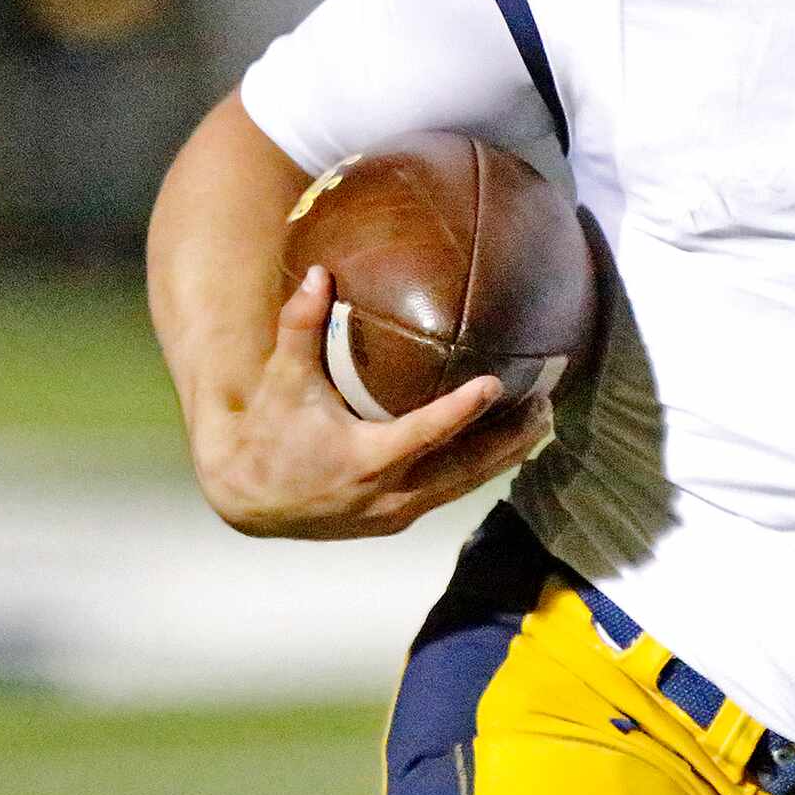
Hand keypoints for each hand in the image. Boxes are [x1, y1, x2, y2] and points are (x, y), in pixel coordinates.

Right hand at [193, 265, 550, 539]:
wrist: (249, 501)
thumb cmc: (270, 436)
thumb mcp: (282, 382)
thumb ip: (300, 328)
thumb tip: (318, 274)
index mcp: (365, 460)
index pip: (424, 434)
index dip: (461, 410)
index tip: (496, 383)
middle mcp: (388, 494)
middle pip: (466, 467)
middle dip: (510, 438)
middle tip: (546, 404)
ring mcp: (397, 514)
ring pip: (466, 485)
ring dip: (507, 456)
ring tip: (544, 421)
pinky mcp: (399, 521)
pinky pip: (451, 493)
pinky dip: (482, 470)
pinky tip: (510, 447)